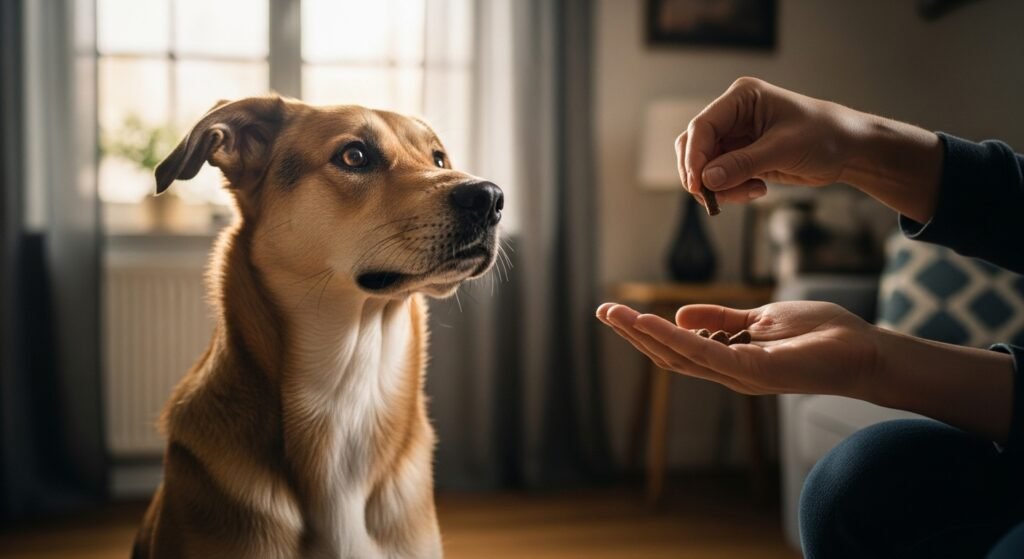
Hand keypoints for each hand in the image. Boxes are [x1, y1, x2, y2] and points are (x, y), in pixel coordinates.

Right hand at [596, 300, 878, 397]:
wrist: (864, 350)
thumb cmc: (819, 334)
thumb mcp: (759, 318)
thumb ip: (720, 318)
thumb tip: (680, 313)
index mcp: (727, 358)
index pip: (676, 347)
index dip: (643, 332)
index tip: (615, 311)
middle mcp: (727, 372)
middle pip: (669, 355)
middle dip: (632, 335)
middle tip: (601, 311)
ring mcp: (739, 375)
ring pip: (680, 356)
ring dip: (644, 335)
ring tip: (616, 315)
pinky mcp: (754, 372)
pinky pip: (706, 353)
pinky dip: (675, 337)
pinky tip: (652, 321)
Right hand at [677, 77, 862, 203]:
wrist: (848, 149)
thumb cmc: (823, 135)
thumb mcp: (784, 148)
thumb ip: (743, 163)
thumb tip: (707, 179)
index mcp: (741, 98)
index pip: (703, 126)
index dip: (694, 157)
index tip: (698, 185)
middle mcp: (733, 115)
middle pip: (695, 146)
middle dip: (702, 174)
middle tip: (714, 198)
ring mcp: (735, 136)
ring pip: (704, 165)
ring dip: (719, 185)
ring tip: (750, 192)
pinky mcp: (740, 156)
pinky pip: (720, 177)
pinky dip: (730, 189)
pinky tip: (757, 190)